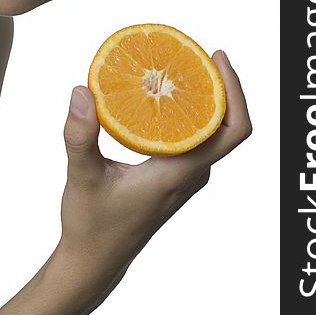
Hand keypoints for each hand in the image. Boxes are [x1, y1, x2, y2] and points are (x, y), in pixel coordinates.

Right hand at [59, 50, 250, 278]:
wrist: (95, 260)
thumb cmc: (92, 226)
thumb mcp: (83, 177)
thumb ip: (80, 136)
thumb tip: (81, 91)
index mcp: (181, 172)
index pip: (232, 130)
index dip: (235, 90)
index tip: (218, 58)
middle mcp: (191, 173)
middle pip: (227, 124)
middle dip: (221, 85)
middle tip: (197, 54)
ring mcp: (184, 176)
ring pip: (210, 130)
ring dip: (204, 98)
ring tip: (181, 68)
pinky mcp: (173, 176)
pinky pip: (193, 138)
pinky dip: (187, 112)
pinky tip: (162, 97)